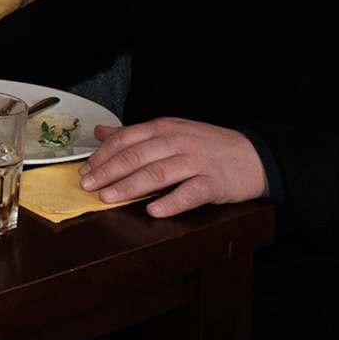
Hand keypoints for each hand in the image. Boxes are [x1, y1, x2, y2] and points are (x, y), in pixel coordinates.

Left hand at [77, 118, 268, 217]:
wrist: (254, 155)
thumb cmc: (207, 146)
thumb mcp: (171, 132)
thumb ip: (134, 134)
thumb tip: (102, 132)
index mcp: (164, 129)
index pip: (126, 140)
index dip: (102, 156)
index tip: (84, 171)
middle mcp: (178, 142)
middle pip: (137, 156)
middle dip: (108, 171)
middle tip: (88, 186)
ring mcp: (196, 162)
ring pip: (158, 173)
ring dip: (130, 186)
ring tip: (109, 198)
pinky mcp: (213, 183)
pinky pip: (190, 193)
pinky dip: (171, 202)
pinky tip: (154, 211)